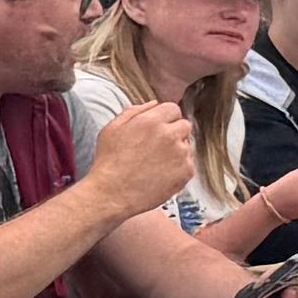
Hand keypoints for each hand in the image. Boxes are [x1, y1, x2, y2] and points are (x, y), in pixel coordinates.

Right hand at [83, 97, 195, 211]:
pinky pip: (188, 164)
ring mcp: (180, 154)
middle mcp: (169, 135)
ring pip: (187, 146)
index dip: (165, 118)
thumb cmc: (108, 162)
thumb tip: (153, 104)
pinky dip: (178, 168)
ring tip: (155, 164)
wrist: (111, 194)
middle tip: (157, 147)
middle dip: (174, 133)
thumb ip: (134, 111)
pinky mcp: (185, 172)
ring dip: (176, 151)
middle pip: (184, 125)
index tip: (158, 129)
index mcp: (151, 121)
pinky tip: (160, 174)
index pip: (173, 109)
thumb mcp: (112, 128)